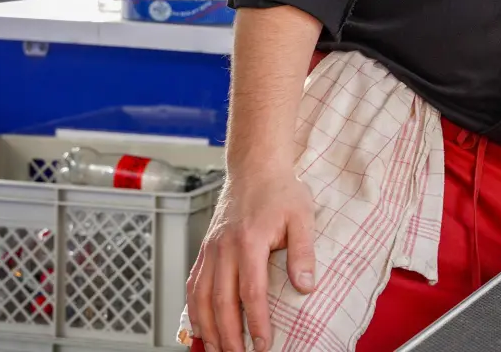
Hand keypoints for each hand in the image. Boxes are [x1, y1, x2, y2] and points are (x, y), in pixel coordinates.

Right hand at [186, 168, 316, 351]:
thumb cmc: (281, 191)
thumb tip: (306, 286)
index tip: (264, 344)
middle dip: (229, 334)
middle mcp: (224, 248)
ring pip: (201, 297)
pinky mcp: (205, 248)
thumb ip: (303, 252)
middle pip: (221, 302)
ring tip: (217, 350)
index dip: (256, 322)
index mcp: (249, 241)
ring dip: (208, 327)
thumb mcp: (303, 217)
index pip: (251, 292)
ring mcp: (211, 249)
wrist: (254, 167)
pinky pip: (194, 284)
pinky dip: (194, 309)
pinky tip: (201, 325)